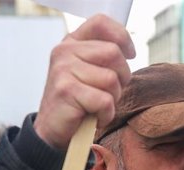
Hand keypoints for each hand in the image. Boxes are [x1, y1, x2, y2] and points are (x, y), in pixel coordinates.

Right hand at [34, 14, 135, 150]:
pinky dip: (105, 114)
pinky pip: (105, 101)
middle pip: (114, 53)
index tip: (130, 55)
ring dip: (112, 100)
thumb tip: (129, 50)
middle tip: (109, 93)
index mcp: (72, 43)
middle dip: (121, 78)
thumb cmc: (78, 102)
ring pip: (111, 79)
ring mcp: (63, 69)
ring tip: (97, 106)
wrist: (53, 131)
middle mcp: (65, 51)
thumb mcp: (90, 73)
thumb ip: (104, 57)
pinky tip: (94, 117)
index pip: (101, 23)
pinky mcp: (66, 90)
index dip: (122, 37)